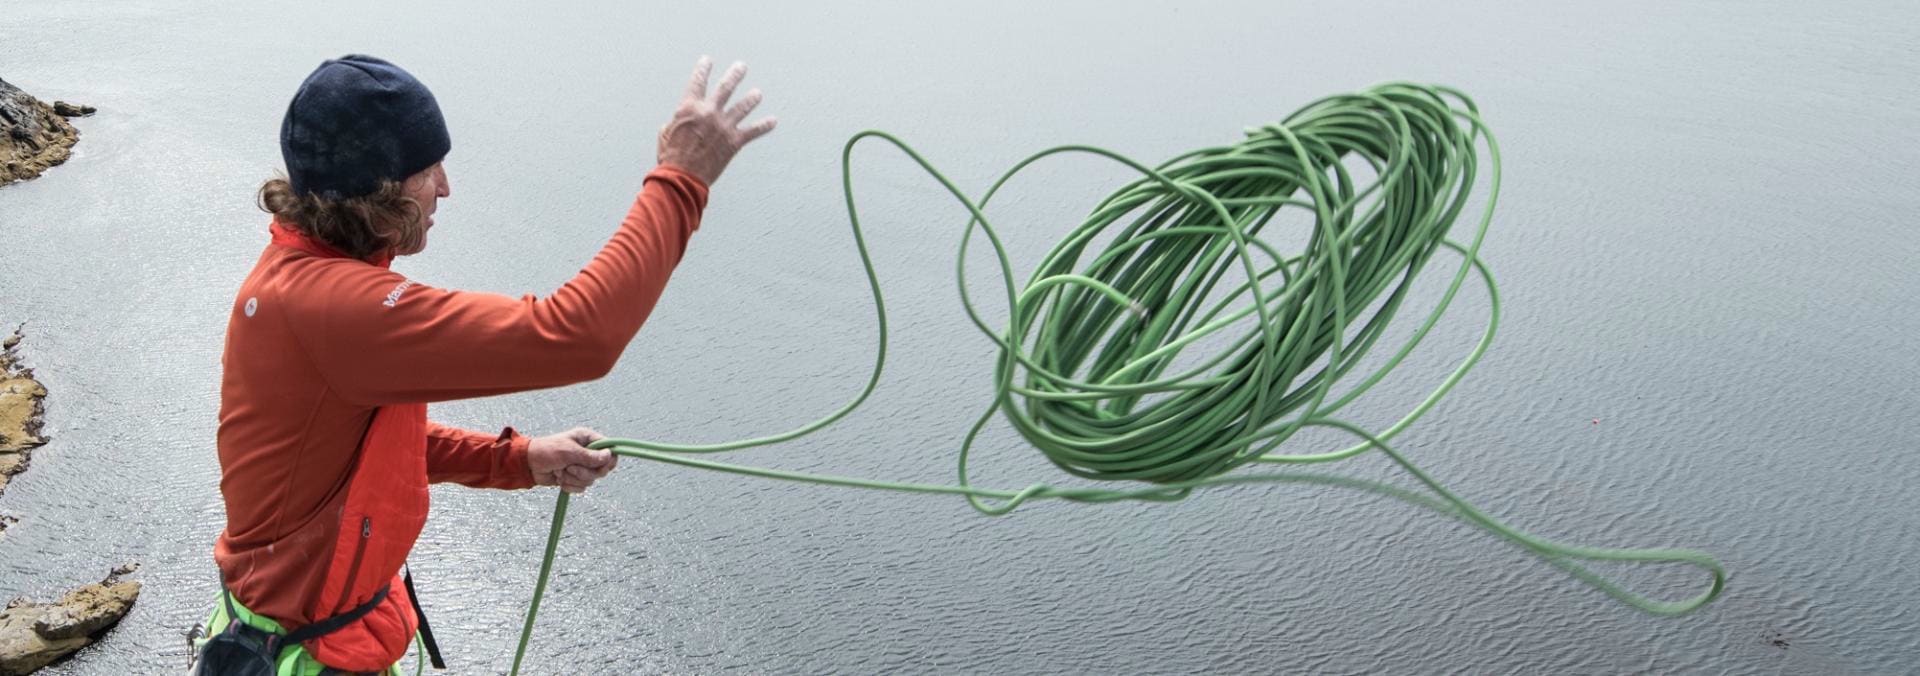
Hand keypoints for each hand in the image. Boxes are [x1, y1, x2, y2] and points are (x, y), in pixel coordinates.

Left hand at [528, 427, 617, 493]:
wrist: (527, 465)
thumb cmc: (545, 451)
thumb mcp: (568, 451)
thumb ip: (589, 456)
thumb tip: (609, 456)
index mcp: (588, 439)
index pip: (610, 450)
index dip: (608, 460)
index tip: (601, 466)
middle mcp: (587, 452)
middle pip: (602, 469)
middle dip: (584, 472)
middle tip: (570, 467)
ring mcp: (581, 466)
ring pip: (590, 480)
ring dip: (573, 479)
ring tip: (560, 471)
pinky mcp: (575, 478)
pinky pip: (581, 487)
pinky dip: (569, 485)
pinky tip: (559, 478)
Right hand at [657, 56, 776, 184]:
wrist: (683, 177)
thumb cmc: (671, 157)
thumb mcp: (665, 133)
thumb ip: (675, 122)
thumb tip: (677, 122)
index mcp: (689, 107)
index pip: (697, 82)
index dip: (703, 69)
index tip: (707, 60)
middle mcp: (709, 112)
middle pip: (726, 87)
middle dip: (735, 75)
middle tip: (741, 67)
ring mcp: (723, 126)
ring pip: (743, 106)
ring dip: (752, 98)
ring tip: (758, 93)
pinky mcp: (734, 141)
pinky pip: (753, 131)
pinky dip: (764, 125)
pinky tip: (773, 121)